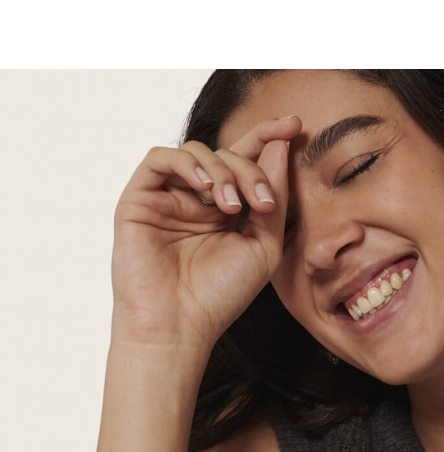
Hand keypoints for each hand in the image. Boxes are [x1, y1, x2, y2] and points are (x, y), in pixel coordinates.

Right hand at [110, 114, 302, 353]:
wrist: (179, 326)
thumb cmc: (220, 296)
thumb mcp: (263, 247)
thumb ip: (273, 198)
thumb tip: (281, 146)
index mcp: (225, 211)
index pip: (245, 162)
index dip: (268, 138)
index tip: (295, 125)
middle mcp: (195, 200)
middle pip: (226, 155)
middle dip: (250, 168)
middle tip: (262, 200)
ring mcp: (167, 197)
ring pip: (197, 152)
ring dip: (222, 171)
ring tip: (232, 206)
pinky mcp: (139, 199)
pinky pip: (161, 158)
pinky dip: (188, 165)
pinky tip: (206, 190)